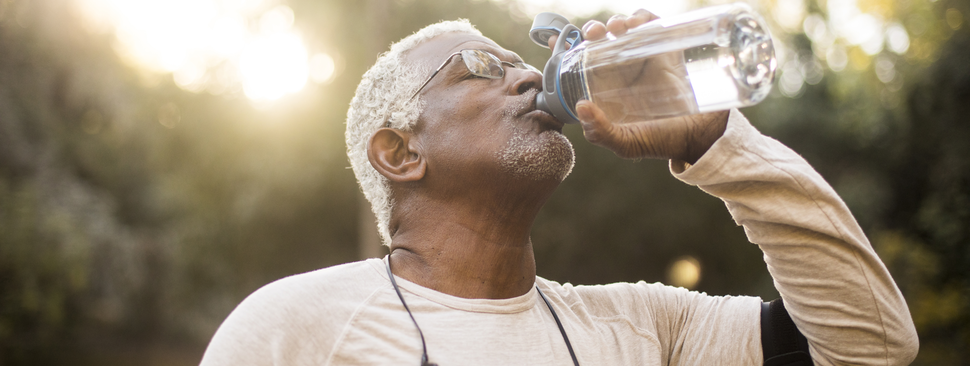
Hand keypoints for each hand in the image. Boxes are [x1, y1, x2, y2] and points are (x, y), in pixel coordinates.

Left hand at [548, 10, 729, 163]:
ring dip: (615, 21)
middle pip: (600, 40)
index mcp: (606, 88)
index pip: (581, 63)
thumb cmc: (661, 140)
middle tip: (593, 34)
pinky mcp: (666, 48)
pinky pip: (651, 24)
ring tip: (618, 28)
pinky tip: (637, 24)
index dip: (567, 48)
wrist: (701, 135)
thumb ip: (601, 133)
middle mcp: (622, 70)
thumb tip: (581, 107)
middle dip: (592, 30)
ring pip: (624, 28)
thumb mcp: (626, 143)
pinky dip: (642, 17)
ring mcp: (644, 57)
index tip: (556, 40)